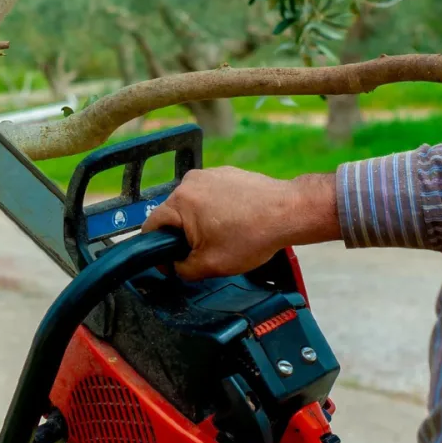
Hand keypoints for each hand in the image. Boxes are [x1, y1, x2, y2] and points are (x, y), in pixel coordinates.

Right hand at [141, 167, 338, 280]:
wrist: (290, 212)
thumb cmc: (253, 235)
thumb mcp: (211, 265)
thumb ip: (182, 269)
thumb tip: (174, 266)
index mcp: (179, 202)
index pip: (151, 226)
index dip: (156, 249)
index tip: (171, 262)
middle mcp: (190, 182)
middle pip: (172, 215)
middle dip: (183, 235)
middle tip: (205, 251)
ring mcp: (209, 174)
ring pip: (192, 205)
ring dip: (200, 221)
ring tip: (225, 235)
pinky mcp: (226, 173)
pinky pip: (211, 194)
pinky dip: (217, 209)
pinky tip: (236, 221)